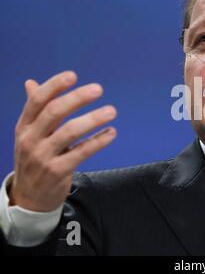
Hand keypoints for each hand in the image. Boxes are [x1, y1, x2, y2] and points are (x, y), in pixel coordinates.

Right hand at [9, 71, 116, 211]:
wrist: (28, 197)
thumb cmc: (33, 159)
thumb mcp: (29, 134)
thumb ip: (35, 110)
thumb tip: (30, 82)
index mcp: (24, 126)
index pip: (37, 101)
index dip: (54, 85)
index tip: (73, 75)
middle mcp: (30, 139)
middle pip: (54, 112)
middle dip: (77, 98)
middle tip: (98, 89)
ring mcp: (43, 156)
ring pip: (70, 131)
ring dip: (93, 119)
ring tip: (111, 111)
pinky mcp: (57, 171)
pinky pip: (81, 152)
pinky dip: (98, 141)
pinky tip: (111, 132)